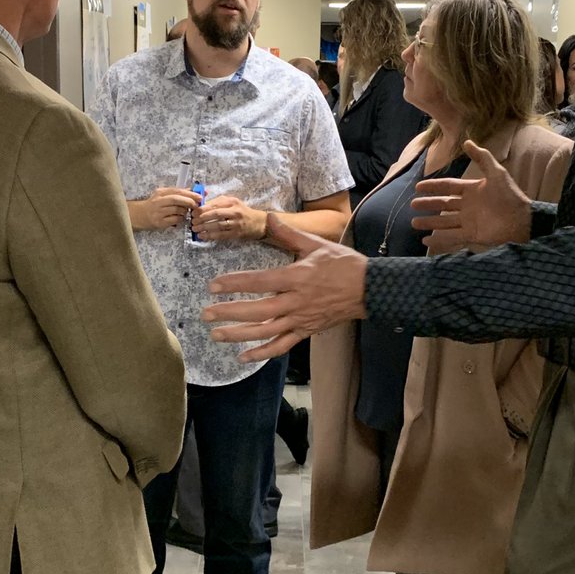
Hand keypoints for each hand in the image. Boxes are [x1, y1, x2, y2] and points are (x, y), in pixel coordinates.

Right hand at [130, 186, 200, 230]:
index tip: (200, 196)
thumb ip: (179, 193)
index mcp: (161, 192)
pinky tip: (180, 217)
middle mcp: (158, 201)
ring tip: (186, 211)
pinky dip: (180, 218)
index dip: (190, 193)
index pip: (177, 191)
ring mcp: (158, 212)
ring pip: (177, 210)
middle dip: (189, 201)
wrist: (141, 215)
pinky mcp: (159, 222)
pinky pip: (175, 220)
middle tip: (197, 204)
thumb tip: (195, 190)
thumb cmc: (156, 204)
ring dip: (185, 211)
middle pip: (176, 199)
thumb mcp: (165, 196)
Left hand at [193, 195, 267, 242]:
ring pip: (218, 225)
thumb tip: (201, 205)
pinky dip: (211, 236)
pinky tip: (203, 236)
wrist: (259, 223)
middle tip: (193, 221)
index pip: (215, 204)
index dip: (203, 208)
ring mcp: (236, 223)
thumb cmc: (242, 212)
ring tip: (195, 229)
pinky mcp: (237, 233)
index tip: (194, 212)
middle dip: (202, 218)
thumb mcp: (233, 203)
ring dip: (205, 227)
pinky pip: (222, 235)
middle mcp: (235, 211)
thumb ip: (218, 202)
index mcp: (232, 202)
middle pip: (216, 214)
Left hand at [203, 214, 367, 360]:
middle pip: (258, 310)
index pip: (260, 281)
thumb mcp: (316, 244)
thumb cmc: (343, 264)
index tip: (213, 285)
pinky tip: (243, 356)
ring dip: (240, 335)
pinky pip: (282, 346)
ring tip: (216, 335)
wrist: (369, 289)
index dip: (235, 283)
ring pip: (266, 331)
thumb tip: (269, 217)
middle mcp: (296, 301)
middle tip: (206, 313)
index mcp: (297, 277)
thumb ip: (289, 234)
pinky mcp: (306, 331)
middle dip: (230, 313)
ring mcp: (301, 319)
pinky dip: (262, 353)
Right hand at [410, 139, 531, 246]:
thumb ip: (482, 157)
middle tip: (413, 205)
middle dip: (428, 204)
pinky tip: (426, 241)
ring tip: (414, 223)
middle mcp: (468, 206)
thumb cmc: (510, 195)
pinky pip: (451, 237)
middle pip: (443, 204)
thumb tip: (467, 142)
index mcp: (472, 190)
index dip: (434, 186)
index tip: (418, 187)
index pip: (448, 187)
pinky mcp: (471, 235)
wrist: (521, 218)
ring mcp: (468, 221)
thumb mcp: (496, 172)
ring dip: (429, 222)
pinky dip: (438, 239)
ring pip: (444, 221)